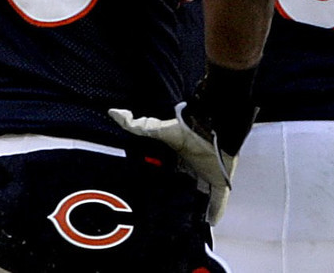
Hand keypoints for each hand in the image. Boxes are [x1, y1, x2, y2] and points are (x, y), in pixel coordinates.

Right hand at [110, 102, 234, 223]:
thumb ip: (134, 125)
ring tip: (188, 221)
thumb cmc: (183, 127)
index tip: (152, 195)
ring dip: (196, 206)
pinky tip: (211, 222)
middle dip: (179, 197)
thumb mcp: (153, 128)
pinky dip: (215, 210)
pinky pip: (218, 199)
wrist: (210, 128)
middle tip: (169, 213)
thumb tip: (113, 112)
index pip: (169, 172)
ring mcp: (207, 174)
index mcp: (177, 156)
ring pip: (201, 194)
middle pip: (185, 185)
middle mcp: (192, 165)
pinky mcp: (220, 180)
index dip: (162, 184)